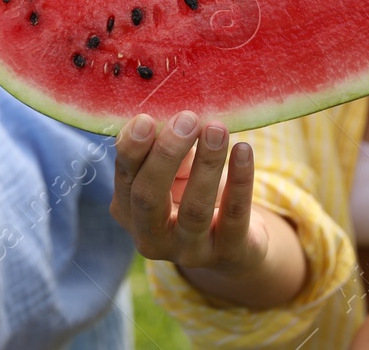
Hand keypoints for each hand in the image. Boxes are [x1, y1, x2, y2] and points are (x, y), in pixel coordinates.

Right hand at [110, 111, 266, 277]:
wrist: (233, 243)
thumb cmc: (192, 194)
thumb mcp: (173, 173)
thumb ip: (163, 149)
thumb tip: (164, 113)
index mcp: (129, 212)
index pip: (125, 178)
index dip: (133, 149)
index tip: (146, 118)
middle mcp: (151, 238)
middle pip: (149, 197)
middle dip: (166, 154)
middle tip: (187, 118)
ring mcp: (189, 252)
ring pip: (195, 208)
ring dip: (207, 163)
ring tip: (217, 129)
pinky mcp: (228, 254)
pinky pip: (235, 216)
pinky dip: (240, 181)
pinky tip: (243, 150)